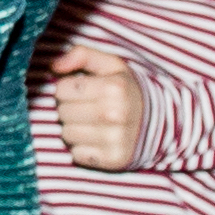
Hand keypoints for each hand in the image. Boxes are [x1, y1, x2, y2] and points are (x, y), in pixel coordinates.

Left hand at [37, 45, 152, 170]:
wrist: (160, 122)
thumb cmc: (127, 90)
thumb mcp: (111, 65)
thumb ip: (81, 54)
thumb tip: (54, 66)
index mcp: (113, 87)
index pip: (61, 89)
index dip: (67, 88)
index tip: (81, 91)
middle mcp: (114, 114)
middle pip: (62, 112)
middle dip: (69, 108)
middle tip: (87, 107)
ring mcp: (115, 139)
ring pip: (66, 134)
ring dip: (74, 129)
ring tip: (91, 123)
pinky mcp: (113, 159)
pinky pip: (77, 155)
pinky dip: (82, 148)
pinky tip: (97, 140)